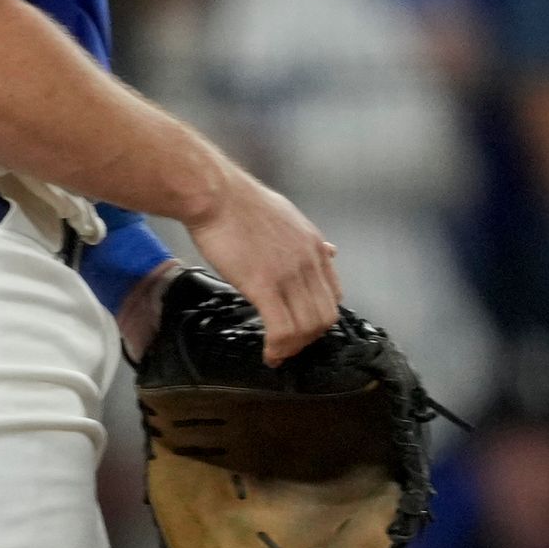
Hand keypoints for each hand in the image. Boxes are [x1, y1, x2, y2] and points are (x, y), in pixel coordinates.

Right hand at [181, 167, 340, 361]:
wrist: (214, 194)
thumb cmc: (238, 203)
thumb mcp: (287, 216)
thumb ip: (307, 240)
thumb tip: (327, 250)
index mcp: (314, 246)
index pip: (334, 294)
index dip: (319, 317)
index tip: (301, 326)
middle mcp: (309, 261)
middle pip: (325, 316)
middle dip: (308, 338)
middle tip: (289, 346)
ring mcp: (289, 274)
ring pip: (307, 326)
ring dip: (294, 347)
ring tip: (278, 353)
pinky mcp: (264, 285)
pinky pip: (282, 328)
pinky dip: (279, 348)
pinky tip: (269, 353)